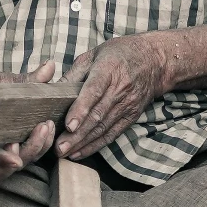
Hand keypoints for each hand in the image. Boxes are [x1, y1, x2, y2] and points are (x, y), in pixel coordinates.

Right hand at [0, 60, 67, 187]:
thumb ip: (26, 79)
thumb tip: (50, 66)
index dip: (0, 159)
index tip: (16, 160)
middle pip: (7, 166)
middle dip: (29, 150)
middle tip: (42, 128)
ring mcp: (2, 152)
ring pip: (21, 162)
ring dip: (38, 148)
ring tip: (47, 125)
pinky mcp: (15, 148)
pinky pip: (28, 154)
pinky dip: (41, 145)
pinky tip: (49, 127)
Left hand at [54, 35, 170, 161]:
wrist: (155, 60)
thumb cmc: (119, 54)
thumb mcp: (94, 54)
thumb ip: (74, 73)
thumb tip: (51, 92)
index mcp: (109, 69)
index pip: (94, 91)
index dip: (81, 109)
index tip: (69, 125)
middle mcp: (120, 88)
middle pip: (97, 115)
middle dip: (77, 134)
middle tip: (59, 147)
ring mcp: (128, 104)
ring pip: (103, 127)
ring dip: (83, 143)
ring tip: (64, 153)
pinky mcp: (132, 116)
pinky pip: (113, 134)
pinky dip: (96, 145)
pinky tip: (80, 153)